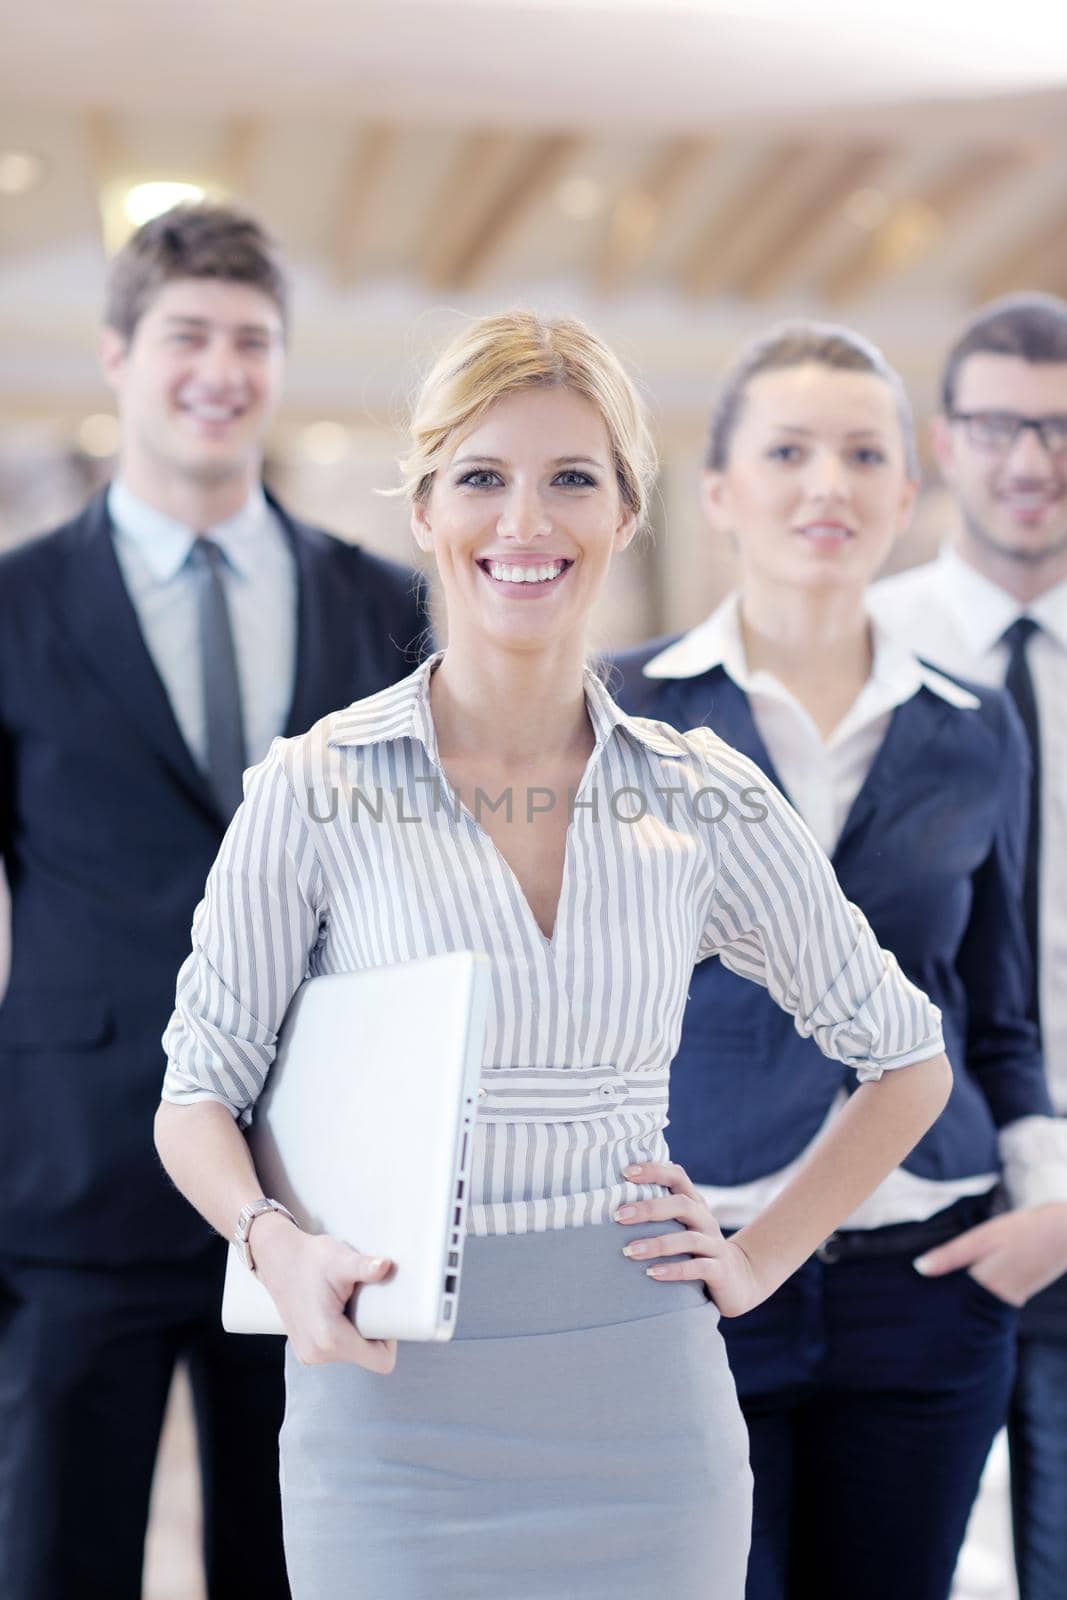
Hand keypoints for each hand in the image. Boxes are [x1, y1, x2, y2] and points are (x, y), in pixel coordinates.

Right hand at [250, 1211, 397, 1371]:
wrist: (278, 1258)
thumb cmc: (311, 1259)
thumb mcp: (340, 1260)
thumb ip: (364, 1267)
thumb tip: (386, 1265)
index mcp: (329, 1339)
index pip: (380, 1360)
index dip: (390, 1339)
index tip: (382, 1312)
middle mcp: (317, 1354)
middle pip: (367, 1356)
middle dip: (372, 1332)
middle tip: (363, 1301)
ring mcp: (309, 1355)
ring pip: (353, 1353)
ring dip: (357, 1332)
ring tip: (347, 1303)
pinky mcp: (305, 1351)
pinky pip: (338, 1350)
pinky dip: (343, 1333)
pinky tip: (336, 1310)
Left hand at [616, 1161, 764, 1317]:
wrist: (737, 1281)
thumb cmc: (695, 1250)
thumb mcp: (682, 1226)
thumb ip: (659, 1213)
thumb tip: (612, 1202)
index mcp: (695, 1204)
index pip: (677, 1176)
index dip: (653, 1171)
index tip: (625, 1172)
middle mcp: (706, 1220)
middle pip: (682, 1205)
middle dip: (649, 1208)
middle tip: (619, 1216)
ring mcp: (715, 1245)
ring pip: (688, 1239)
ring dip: (657, 1244)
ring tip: (629, 1251)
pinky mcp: (720, 1271)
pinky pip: (698, 1268)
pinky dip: (674, 1270)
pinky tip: (652, 1274)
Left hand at [914, 1203, 1066, 1306]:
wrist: (1062, 1233)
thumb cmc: (1021, 1231)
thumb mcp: (981, 1237)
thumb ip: (950, 1255)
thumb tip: (919, 1268)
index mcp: (986, 1286)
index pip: (950, 1305)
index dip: (930, 1304)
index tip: (910, 1303)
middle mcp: (999, 1300)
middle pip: (962, 1309)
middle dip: (942, 1304)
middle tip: (914, 1299)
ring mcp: (1011, 1300)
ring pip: (976, 1306)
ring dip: (958, 1300)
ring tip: (932, 1291)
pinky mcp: (1018, 1294)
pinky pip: (990, 1300)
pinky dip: (976, 1295)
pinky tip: (964, 1284)